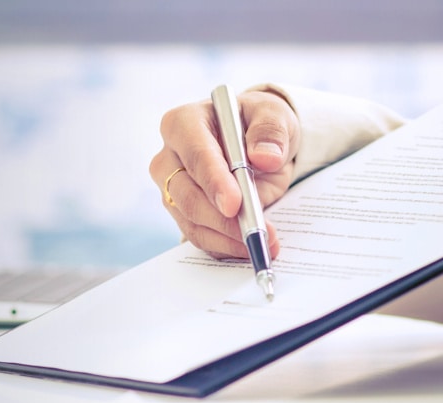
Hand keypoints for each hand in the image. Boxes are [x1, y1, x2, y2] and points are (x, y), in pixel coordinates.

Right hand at [150, 90, 299, 258]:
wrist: (255, 142)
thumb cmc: (257, 123)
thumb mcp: (273, 115)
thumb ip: (271, 131)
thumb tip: (265, 157)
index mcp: (184, 123)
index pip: (195, 155)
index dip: (214, 181)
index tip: (234, 205)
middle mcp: (169, 156)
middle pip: (186, 195)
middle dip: (221, 219)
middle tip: (255, 232)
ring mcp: (172, 188)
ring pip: (191, 221)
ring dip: (226, 238)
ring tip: (261, 242)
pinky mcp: (182, 213)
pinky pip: (199, 235)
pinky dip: (224, 246)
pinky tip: (248, 247)